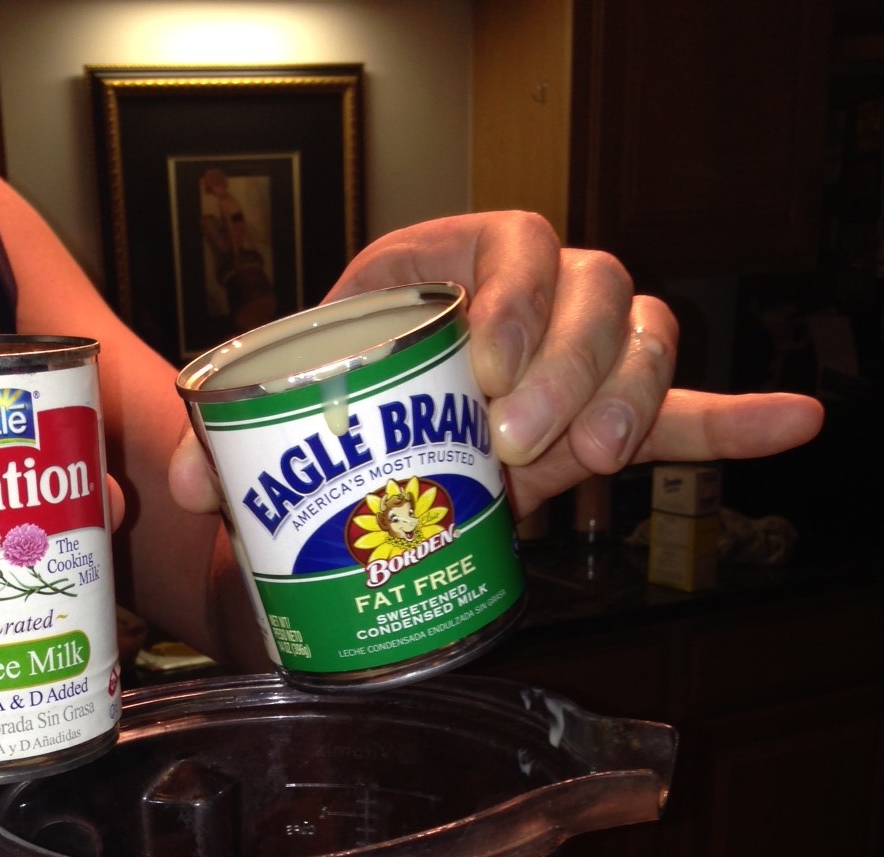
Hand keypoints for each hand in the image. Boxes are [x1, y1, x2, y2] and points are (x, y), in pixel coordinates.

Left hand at [169, 211, 823, 517]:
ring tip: (584, 470)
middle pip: (593, 288)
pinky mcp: (603, 415)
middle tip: (515, 443)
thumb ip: (225, 438)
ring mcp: (574, 355)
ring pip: (640, 341)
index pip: (509, 242)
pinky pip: (682, 407)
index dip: (512, 300)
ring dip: (625, 402)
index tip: (482, 371)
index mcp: (449, 265)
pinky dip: (735, 421)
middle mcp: (526, 295)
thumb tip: (187, 487)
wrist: (361, 425)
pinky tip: (796, 424)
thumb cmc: (323, 393)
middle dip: (565, 367)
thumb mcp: (275, 402)